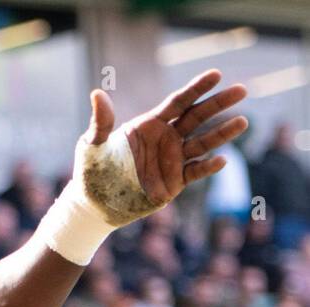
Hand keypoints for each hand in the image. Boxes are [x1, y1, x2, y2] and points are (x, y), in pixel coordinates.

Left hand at [79, 69, 246, 224]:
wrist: (94, 204)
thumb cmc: (92, 171)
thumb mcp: (92, 145)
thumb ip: (101, 122)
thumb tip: (97, 93)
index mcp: (149, 125)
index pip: (178, 102)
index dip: (196, 89)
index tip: (216, 74)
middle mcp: (166, 138)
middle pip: (197, 117)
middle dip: (218, 104)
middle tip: (242, 90)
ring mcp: (172, 159)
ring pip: (203, 142)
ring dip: (222, 133)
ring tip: (242, 121)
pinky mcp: (175, 182)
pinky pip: (195, 171)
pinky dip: (208, 166)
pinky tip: (221, 160)